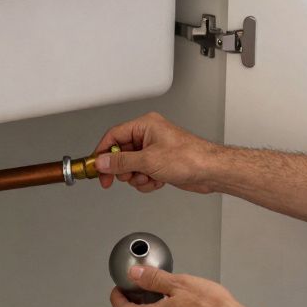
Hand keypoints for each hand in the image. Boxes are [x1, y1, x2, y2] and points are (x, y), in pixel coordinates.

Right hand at [93, 112, 221, 192]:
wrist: (210, 171)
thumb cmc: (189, 157)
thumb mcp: (148, 160)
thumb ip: (121, 162)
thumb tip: (103, 162)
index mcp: (145, 125)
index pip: (114, 136)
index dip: (103, 152)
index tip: (97, 167)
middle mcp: (149, 135)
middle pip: (121, 153)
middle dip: (124, 169)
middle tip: (127, 176)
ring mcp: (154, 150)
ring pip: (131, 167)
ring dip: (137, 177)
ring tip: (149, 177)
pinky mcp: (160, 163)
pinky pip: (142, 174)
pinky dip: (147, 181)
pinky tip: (157, 181)